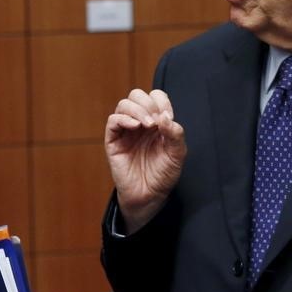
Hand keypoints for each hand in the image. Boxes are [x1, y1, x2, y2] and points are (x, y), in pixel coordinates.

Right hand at [105, 88, 186, 233]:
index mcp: (156, 122)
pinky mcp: (113, 141)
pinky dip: (124, 119)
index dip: (161, 101)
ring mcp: (125, 131)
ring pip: (124, 104)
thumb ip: (175, 133)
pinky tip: (135, 126)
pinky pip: (113, 121)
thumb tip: (165, 116)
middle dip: (148, 103)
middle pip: (137, 95)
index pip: (155, 97)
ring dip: (138, 110)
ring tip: (148, 125)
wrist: (150, 196)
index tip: (168, 116)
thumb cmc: (163, 175)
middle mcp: (140, 123)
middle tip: (156, 121)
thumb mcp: (177, 154)